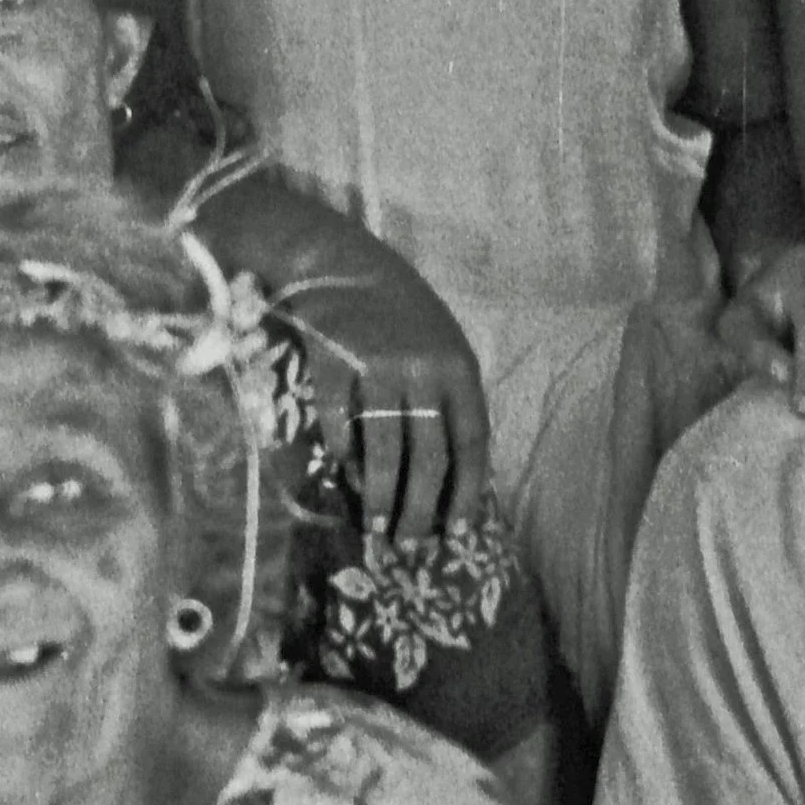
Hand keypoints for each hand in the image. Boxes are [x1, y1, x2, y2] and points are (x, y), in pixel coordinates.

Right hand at [289, 252, 491, 541]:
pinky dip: (344, 457)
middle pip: (428, 456)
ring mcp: (377, 367)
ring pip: (385, 450)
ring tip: (377, 526)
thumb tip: (451, 476)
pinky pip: (341, 426)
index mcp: (458, 368)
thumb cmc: (400, 313)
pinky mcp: (334, 365)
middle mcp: (423, 370)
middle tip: (410, 542)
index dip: (467, 491)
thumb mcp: (441, 346)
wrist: (342, 262)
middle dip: (420, 507)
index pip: (471, 442)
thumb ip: (449, 400)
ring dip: (381, 496)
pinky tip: (346, 477)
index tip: (458, 530)